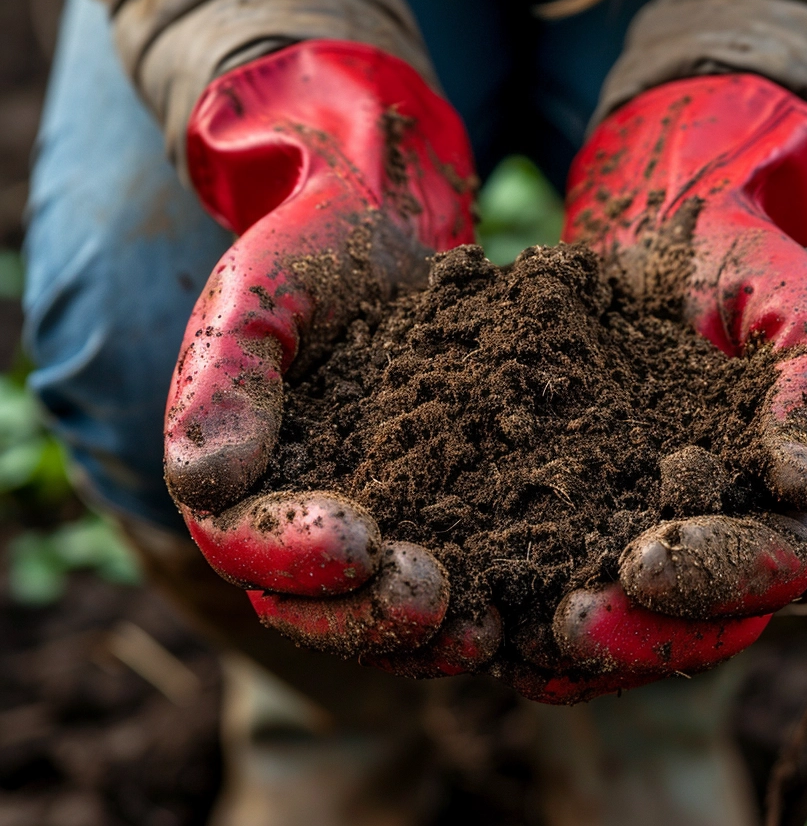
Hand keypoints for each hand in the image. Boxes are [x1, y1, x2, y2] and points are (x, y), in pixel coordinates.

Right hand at [164, 41, 499, 671]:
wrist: (388, 232)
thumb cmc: (311, 258)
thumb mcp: (258, 298)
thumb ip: (224, 383)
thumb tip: (206, 485)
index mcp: (245, 482)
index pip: (246, 546)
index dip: (292, 557)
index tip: (354, 540)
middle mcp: (305, 525)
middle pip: (319, 608)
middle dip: (368, 616)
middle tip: (426, 596)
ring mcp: (383, 526)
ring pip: (392, 615)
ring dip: (435, 636)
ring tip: (486, 630)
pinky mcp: (452, 514)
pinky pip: (467, 572)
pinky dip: (496, 597)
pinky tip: (539, 599)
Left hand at [516, 74, 806, 701]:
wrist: (662, 246)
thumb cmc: (739, 271)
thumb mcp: (792, 306)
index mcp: (785, 500)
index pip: (768, 564)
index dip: (716, 575)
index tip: (644, 565)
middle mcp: (720, 535)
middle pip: (692, 622)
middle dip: (634, 634)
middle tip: (569, 624)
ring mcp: (645, 530)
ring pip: (621, 618)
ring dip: (566, 645)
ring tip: (504, 637)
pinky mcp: (579, 511)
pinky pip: (552, 572)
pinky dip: (513, 600)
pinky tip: (465, 602)